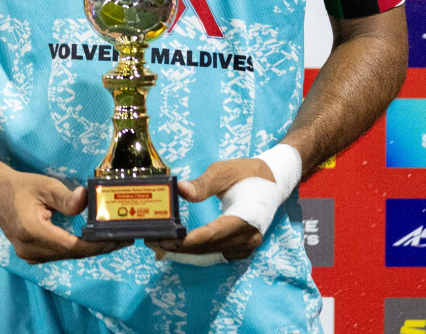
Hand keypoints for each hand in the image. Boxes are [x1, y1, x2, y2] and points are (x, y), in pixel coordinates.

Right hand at [0, 165, 122, 263]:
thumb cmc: (21, 186)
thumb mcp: (45, 186)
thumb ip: (66, 197)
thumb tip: (86, 200)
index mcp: (32, 232)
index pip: (71, 245)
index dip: (96, 244)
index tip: (117, 238)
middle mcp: (30, 249)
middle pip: (72, 253)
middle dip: (99, 247)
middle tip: (124, 238)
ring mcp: (29, 255)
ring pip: (67, 256)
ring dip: (90, 249)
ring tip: (114, 239)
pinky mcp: (32, 255)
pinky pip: (60, 254)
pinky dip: (78, 248)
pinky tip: (94, 241)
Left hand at [146, 158, 274, 261]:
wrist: (273, 181)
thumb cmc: (248, 173)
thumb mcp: (225, 171)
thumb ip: (202, 183)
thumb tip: (179, 189)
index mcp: (246, 218)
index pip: (212, 235)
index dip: (187, 240)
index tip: (164, 239)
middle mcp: (248, 239)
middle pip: (208, 248)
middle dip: (178, 247)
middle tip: (152, 241)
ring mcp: (246, 247)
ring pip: (210, 255)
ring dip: (184, 252)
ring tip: (158, 246)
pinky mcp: (240, 249)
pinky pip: (215, 254)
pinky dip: (195, 253)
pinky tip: (177, 249)